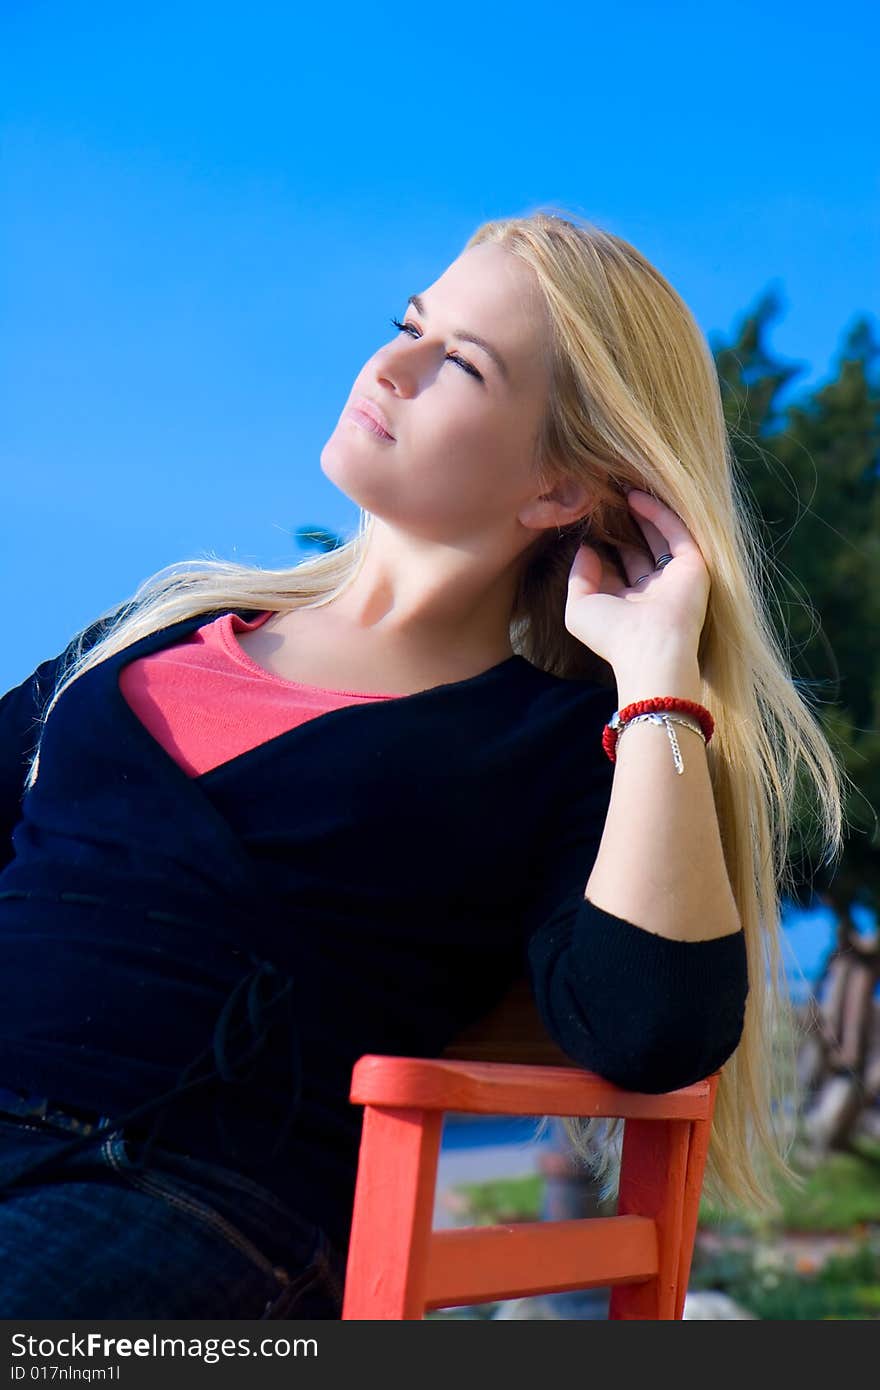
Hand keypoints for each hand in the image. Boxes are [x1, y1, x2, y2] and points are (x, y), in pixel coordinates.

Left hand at [563, 489, 710, 670]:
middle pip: (637, 549)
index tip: (586, 522)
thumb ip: (578, 577)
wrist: (650, 646)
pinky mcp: (692, 565)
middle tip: (606, 499)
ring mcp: (673, 578)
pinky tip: (636, 497)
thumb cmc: (611, 634)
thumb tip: (585, 549)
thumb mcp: (578, 608)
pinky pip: (675, 532)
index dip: (602, 545)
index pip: (614, 568)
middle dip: (622, 525)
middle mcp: (652, 591)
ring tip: (621, 489)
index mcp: (627, 604)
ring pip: (657, 537)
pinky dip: (657, 513)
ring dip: (642, 514)